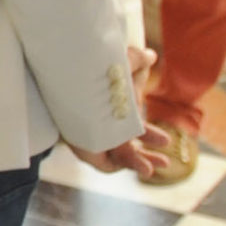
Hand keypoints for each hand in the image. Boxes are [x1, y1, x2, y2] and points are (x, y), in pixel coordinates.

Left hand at [71, 45, 162, 176]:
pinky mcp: (81, 147)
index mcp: (112, 114)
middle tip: (166, 163)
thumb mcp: (114, 67)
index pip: (134, 129)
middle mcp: (103, 128)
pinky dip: (116, 165)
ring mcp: (92, 139)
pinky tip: (127, 167)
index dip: (151, 136)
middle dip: (146, 157)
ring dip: (135, 164)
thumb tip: (151, 55)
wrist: (59, 74)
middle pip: (127, 147)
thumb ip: (134, 63)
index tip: (167, 141)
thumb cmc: (84, 70)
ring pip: (117, 157)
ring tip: (149, 171)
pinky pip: (102, 163)